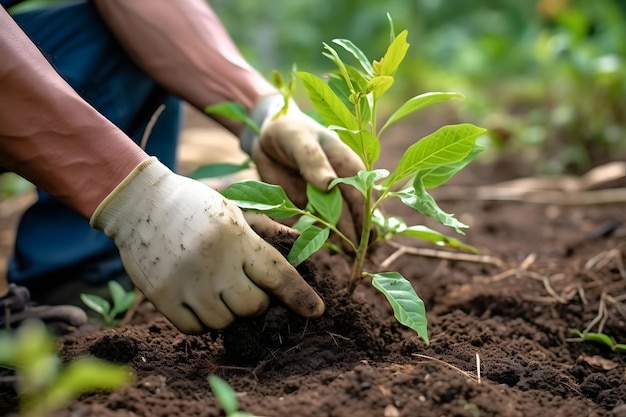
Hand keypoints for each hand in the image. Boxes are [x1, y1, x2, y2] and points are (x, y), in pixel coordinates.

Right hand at [90, 157, 323, 333]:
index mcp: (236, 238)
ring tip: (216, 288)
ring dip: (226, 312)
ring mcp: (186, 283)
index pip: (278, 275)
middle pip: (252, 307)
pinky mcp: (162, 297)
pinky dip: (201, 321)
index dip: (300, 296)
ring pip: (223, 322)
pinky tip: (197, 299)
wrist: (139, 202)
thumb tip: (301, 248)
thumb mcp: (234, 208)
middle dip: (255, 302)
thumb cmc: (194, 204)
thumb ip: (267, 230)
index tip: (316, 311)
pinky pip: (194, 329)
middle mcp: (214, 263)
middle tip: (242, 285)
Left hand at [242, 95, 366, 248]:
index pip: (360, 194)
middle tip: (359, 258)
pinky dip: (325, 240)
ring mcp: (327, 198)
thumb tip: (329, 184)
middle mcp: (342, 184)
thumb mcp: (299, 140)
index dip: (365, 216)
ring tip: (350, 261)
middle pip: (353, 213)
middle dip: (357, 235)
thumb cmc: (290, 132)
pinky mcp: (310, 207)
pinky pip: (319, 227)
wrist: (269, 136)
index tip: (367, 237)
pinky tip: (332, 253)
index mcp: (347, 165)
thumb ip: (313, 161)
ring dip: (345, 241)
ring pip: (340, 223)